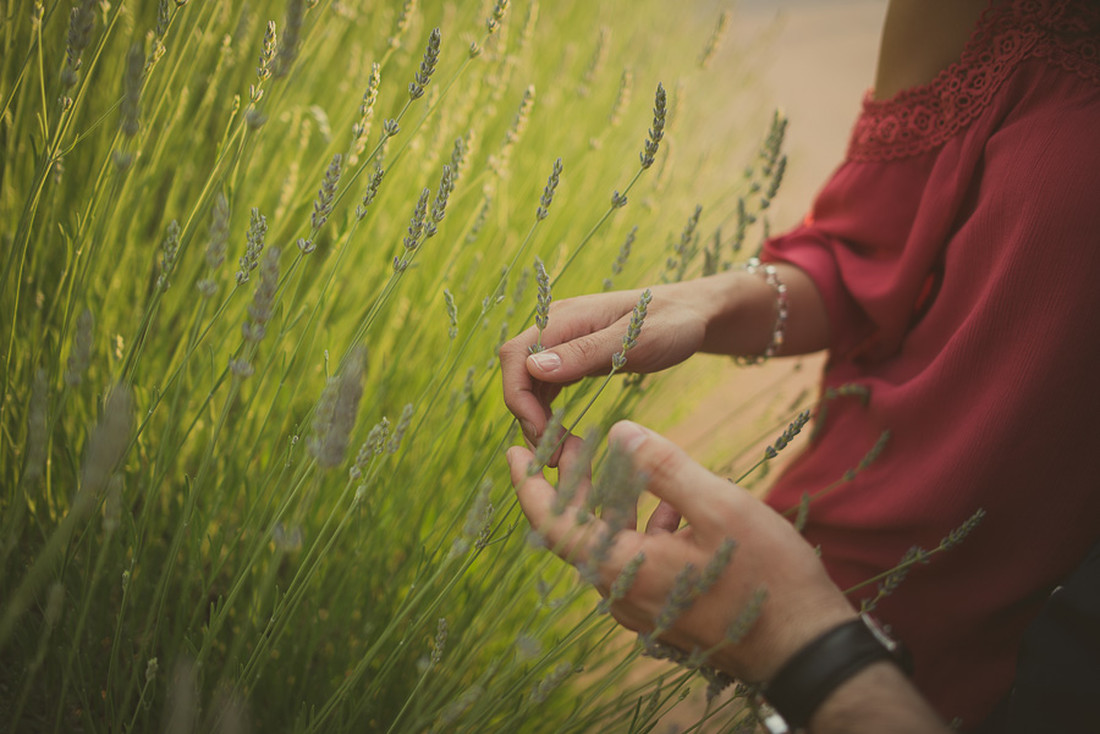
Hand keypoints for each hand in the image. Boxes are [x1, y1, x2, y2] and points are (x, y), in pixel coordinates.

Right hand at [499, 282, 711, 457]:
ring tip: (556, 451)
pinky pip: (547, 385)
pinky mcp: (574, 357)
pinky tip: (560, 433)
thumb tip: (534, 368)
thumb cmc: (671, 322)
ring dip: (534, 416)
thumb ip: (585, 352)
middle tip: (551, 453)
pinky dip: (547, 410)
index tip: (541, 432)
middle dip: (525, 413)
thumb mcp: (635, 339)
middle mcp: (557, 326)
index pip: (516, 356)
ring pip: (529, 382)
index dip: (518, 396)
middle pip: (518, 371)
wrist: (692, 314)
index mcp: (566, 317)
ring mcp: (564, 342)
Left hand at [505, 420, 855, 682]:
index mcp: (623, 568)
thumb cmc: (767, 579)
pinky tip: (669, 504)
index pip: (554, 524)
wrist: (805, 649)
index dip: (530, 485)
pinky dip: (642, 525)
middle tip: (569, 442)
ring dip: (612, 501)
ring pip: (610, 543)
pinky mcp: (665, 610)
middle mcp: (621, 592)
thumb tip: (619, 433)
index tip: (516, 451)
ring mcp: (643, 606)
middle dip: (572, 483)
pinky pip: (636, 559)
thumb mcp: (719, 507)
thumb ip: (664, 467)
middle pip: (579, 530)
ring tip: (622, 462)